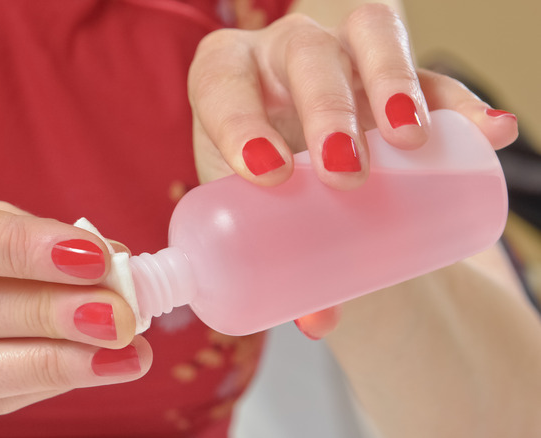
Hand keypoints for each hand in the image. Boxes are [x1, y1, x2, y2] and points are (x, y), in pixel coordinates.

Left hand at [187, 3, 518, 337]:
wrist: (294, 160)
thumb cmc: (256, 184)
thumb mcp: (249, 210)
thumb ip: (273, 260)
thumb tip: (318, 323)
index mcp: (224, 80)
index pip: (222, 85)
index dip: (239, 120)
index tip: (267, 174)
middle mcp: (280, 53)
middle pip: (305, 53)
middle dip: (327, 109)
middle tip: (345, 174)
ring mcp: (339, 52)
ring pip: (368, 36)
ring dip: (393, 81)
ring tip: (411, 139)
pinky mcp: (389, 68)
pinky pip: (430, 70)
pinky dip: (460, 101)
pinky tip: (488, 130)